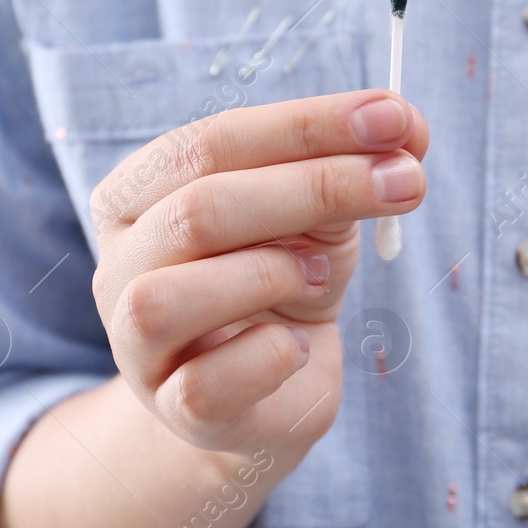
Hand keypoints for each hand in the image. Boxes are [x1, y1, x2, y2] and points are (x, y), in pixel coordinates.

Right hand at [89, 90, 427, 460]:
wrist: (274, 391)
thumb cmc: (287, 283)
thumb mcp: (318, 217)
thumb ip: (349, 167)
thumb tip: (406, 128)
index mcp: (139, 194)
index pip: (212, 141)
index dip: (306, 125)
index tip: (394, 117)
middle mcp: (119, 264)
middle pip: (199, 208)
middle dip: (317, 186)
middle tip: (408, 181)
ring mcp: (135, 344)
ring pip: (167, 297)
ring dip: (270, 273)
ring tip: (320, 276)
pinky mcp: (176, 411)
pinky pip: (209, 382)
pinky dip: (273, 354)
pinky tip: (300, 343)